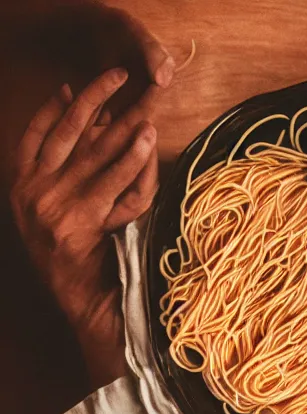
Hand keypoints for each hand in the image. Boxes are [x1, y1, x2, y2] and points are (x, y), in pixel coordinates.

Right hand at [10, 69, 160, 386]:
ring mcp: (51, 209)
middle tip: (124, 75)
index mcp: (22, 186)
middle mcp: (30, 194)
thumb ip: (79, 170)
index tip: (79, 82)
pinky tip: (147, 141)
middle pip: (68, 133)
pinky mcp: (77, 225)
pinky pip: (112, 185)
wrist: (86, 307)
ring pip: (93, 155)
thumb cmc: (88, 256)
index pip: (36, 133)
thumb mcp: (72, 208)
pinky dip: (132, 161)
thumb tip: (96, 121)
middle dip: (97, 99)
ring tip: (146, 102)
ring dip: (123, 124)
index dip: (58, 106)